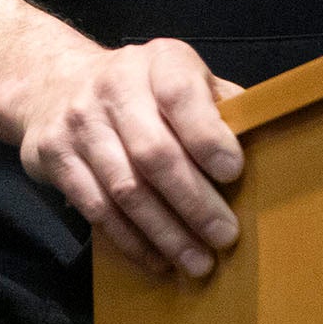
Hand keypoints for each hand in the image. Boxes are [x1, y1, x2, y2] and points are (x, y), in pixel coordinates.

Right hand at [12, 37, 244, 277]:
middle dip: (194, 202)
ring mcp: (79, 121)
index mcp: (158, 61)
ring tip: (198, 262)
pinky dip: (130, 240)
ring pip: (125, 188)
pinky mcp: (53, 155)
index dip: (206, 135)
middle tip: (225, 236)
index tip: (232, 172)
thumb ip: (222, 107)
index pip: (180, 95)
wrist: (54, 83)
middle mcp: (114, 85)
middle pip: (153, 153)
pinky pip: (95, 208)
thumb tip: (269, 151)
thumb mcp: (184, 78)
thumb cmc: (144, 91)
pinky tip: (157, 259)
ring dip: (166, 233)